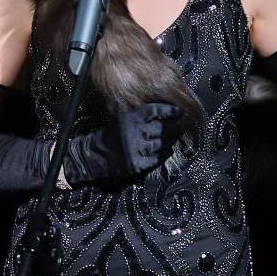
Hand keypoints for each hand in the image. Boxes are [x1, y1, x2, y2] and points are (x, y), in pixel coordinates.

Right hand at [63, 102, 183, 183]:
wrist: (95, 156)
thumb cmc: (112, 135)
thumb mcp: (122, 118)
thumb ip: (141, 115)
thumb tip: (166, 114)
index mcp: (130, 117)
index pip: (154, 110)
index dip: (169, 111)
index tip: (179, 111)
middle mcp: (133, 132)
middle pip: (161, 128)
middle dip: (173, 128)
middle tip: (181, 127)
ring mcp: (135, 149)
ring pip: (161, 144)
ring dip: (169, 142)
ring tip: (173, 139)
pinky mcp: (136, 164)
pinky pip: (157, 159)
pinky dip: (164, 154)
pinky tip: (167, 151)